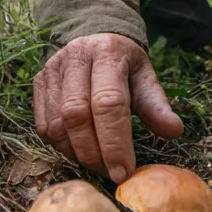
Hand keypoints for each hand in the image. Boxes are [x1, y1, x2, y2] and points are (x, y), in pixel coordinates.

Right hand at [33, 33, 183, 182]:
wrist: (95, 38)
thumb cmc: (123, 65)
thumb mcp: (145, 77)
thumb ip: (156, 105)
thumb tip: (173, 131)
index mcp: (107, 52)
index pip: (108, 103)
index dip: (115, 143)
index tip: (124, 172)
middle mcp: (75, 57)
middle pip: (76, 115)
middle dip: (93, 153)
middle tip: (109, 173)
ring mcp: (52, 69)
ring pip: (56, 124)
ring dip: (75, 152)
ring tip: (96, 163)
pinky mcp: (38, 83)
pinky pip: (42, 125)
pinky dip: (59, 146)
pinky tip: (78, 150)